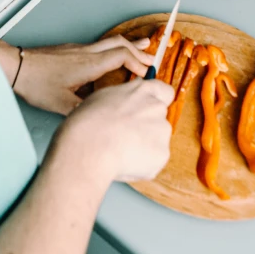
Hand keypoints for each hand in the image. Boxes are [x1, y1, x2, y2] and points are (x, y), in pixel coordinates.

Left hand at [14, 36, 154, 114]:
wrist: (16, 66)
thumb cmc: (37, 83)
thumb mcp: (62, 104)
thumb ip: (85, 110)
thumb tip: (101, 118)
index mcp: (89, 64)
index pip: (121, 56)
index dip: (138, 64)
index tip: (148, 75)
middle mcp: (86, 52)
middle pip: (119, 44)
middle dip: (139, 50)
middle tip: (153, 57)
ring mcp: (78, 49)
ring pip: (109, 42)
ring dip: (127, 45)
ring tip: (141, 47)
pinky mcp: (71, 50)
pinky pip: (99, 45)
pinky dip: (113, 48)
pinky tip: (111, 57)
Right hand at [57, 79, 173, 185]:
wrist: (90, 145)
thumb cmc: (89, 119)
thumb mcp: (105, 96)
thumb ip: (126, 96)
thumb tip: (131, 98)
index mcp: (142, 90)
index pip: (165, 92)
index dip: (158, 102)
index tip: (148, 110)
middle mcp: (156, 108)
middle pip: (159, 119)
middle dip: (147, 127)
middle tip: (127, 136)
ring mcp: (162, 131)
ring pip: (157, 140)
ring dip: (145, 146)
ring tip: (121, 150)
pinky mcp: (162, 154)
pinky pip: (154, 160)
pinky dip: (143, 164)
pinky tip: (124, 161)